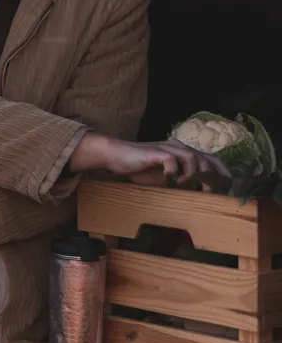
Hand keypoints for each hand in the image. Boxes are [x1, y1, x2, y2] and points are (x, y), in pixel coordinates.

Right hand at [71, 133, 230, 186]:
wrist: (116, 155)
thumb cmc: (138, 167)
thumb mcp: (164, 177)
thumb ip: (179, 181)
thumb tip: (196, 195)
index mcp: (182, 152)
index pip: (211, 160)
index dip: (222, 174)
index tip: (226, 190)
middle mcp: (178, 147)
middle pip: (207, 159)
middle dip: (213, 177)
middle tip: (211, 193)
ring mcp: (167, 148)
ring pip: (193, 158)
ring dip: (195, 174)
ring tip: (189, 186)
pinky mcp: (156, 152)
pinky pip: (172, 159)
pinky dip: (175, 170)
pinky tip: (170, 178)